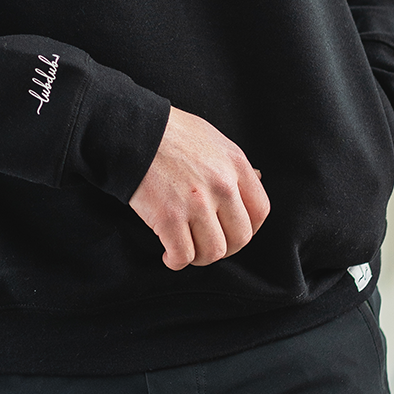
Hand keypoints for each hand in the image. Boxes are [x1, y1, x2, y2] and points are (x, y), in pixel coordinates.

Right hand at [129, 107, 269, 270]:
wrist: (134, 132)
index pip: (259, 211)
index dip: (250, 229)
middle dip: (225, 248)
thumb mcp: (213, 139)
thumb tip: (256, 179)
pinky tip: (169, 255)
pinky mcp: (169, 217)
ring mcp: (196, 203)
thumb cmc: (170, 133)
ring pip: (213, 252)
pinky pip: (183, 255)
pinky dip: (176, 261)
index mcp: (235, 164)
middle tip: (209, 245)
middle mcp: (221, 185)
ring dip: (200, 257)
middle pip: (240, 237)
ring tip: (188, 250)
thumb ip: (233, 165)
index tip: (234, 233)